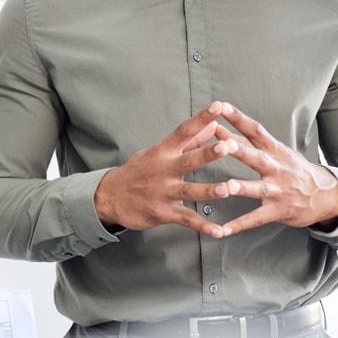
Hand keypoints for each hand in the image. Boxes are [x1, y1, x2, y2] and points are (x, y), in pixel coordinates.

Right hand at [94, 101, 235, 237]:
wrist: (109, 197)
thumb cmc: (139, 171)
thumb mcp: (158, 151)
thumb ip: (189, 141)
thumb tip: (212, 125)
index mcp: (163, 152)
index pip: (184, 131)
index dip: (201, 118)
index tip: (218, 106)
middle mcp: (163, 170)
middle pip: (189, 160)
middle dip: (208, 154)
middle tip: (227, 146)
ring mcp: (163, 192)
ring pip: (190, 191)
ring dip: (210, 191)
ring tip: (228, 189)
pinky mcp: (163, 212)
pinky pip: (187, 220)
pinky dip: (203, 226)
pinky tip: (219, 231)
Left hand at [217, 103, 337, 235]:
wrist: (326, 195)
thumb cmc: (294, 170)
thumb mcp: (278, 152)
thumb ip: (250, 143)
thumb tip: (221, 127)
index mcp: (276, 151)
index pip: (256, 131)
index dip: (239, 119)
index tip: (221, 107)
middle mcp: (277, 169)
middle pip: (257, 157)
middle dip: (240, 150)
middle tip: (223, 142)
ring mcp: (279, 191)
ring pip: (258, 189)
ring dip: (242, 187)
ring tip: (226, 187)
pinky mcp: (279, 211)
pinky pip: (257, 219)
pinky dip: (240, 225)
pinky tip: (223, 230)